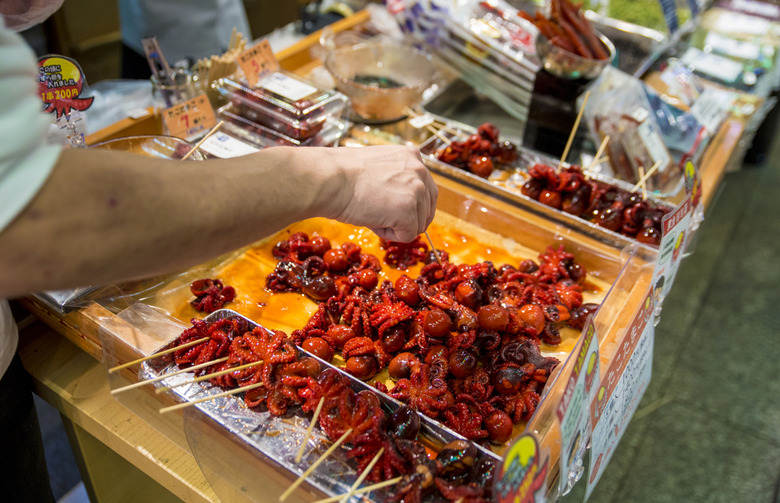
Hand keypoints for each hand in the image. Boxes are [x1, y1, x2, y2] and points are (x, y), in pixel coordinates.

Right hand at [304, 145, 437, 241]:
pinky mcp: (408, 211)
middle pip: (427, 210)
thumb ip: (396, 178)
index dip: (410, 206)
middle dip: (407, 219)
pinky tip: (372, 218)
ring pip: (417, 225)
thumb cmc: (342, 175)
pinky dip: (388, 234)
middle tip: (381, 214)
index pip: (426, 190)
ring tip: (372, 211)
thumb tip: (402, 200)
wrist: (329, 180)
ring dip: (395, 225)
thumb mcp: (378, 166)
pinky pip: (406, 236)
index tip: (392, 208)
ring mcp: (416, 191)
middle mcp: (419, 170)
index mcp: (412, 156)